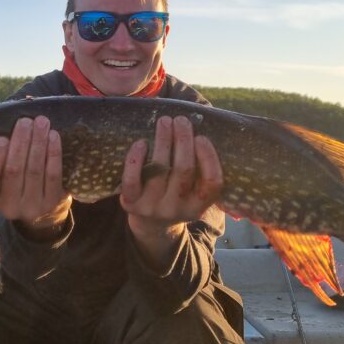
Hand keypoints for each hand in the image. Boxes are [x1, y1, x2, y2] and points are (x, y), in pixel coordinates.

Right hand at [0, 115, 71, 238]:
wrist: (41, 210)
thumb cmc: (15, 179)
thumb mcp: (0, 165)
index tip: (1, 138)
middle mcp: (9, 206)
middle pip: (14, 171)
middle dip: (20, 143)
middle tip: (25, 121)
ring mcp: (32, 207)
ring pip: (34, 170)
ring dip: (38, 143)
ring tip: (41, 122)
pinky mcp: (52, 203)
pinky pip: (53, 175)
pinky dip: (53, 153)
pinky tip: (53, 136)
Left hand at [120, 115, 222, 248]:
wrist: (150, 224)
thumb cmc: (177, 195)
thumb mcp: (193, 191)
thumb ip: (201, 168)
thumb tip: (203, 126)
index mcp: (198, 205)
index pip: (211, 183)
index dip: (208, 158)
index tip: (202, 136)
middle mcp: (177, 209)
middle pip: (184, 170)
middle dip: (183, 140)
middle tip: (181, 120)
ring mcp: (153, 207)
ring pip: (159, 169)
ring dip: (162, 141)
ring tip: (164, 121)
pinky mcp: (131, 204)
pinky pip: (132, 180)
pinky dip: (135, 159)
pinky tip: (141, 143)